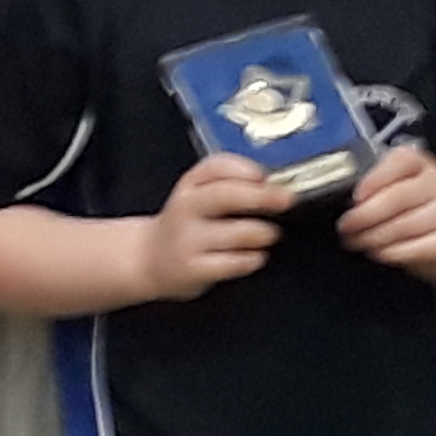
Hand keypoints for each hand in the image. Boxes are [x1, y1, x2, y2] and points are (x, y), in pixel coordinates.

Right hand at [142, 153, 287, 300]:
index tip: (266, 176)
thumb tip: (266, 179)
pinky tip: (255, 256)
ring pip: (235, 233)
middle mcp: (186, 209)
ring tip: (269, 233)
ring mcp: (187, 240)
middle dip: (261, 196)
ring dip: (261, 232)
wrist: (150, 259)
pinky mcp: (192, 268)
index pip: (215, 167)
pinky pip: (231, 263)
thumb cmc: (186, 224)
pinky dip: (251, 259)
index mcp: (189, 185)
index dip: (244, 169)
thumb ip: (228, 177)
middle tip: (284, 200)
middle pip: (225, 195)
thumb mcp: (196, 191)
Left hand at [339, 145, 435, 273]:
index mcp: (417, 162)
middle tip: (346, 226)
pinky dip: (395, 253)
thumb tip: (342, 199)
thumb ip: (369, 186)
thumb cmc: (406, 207)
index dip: (376, 179)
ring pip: (405, 225)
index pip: (401, 161)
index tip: (356, 196)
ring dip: (375, 237)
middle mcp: (434, 182)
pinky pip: (419, 248)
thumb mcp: (389, 186)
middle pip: (399, 197)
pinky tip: (381, 252)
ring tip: (358, 241)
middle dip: (366, 215)